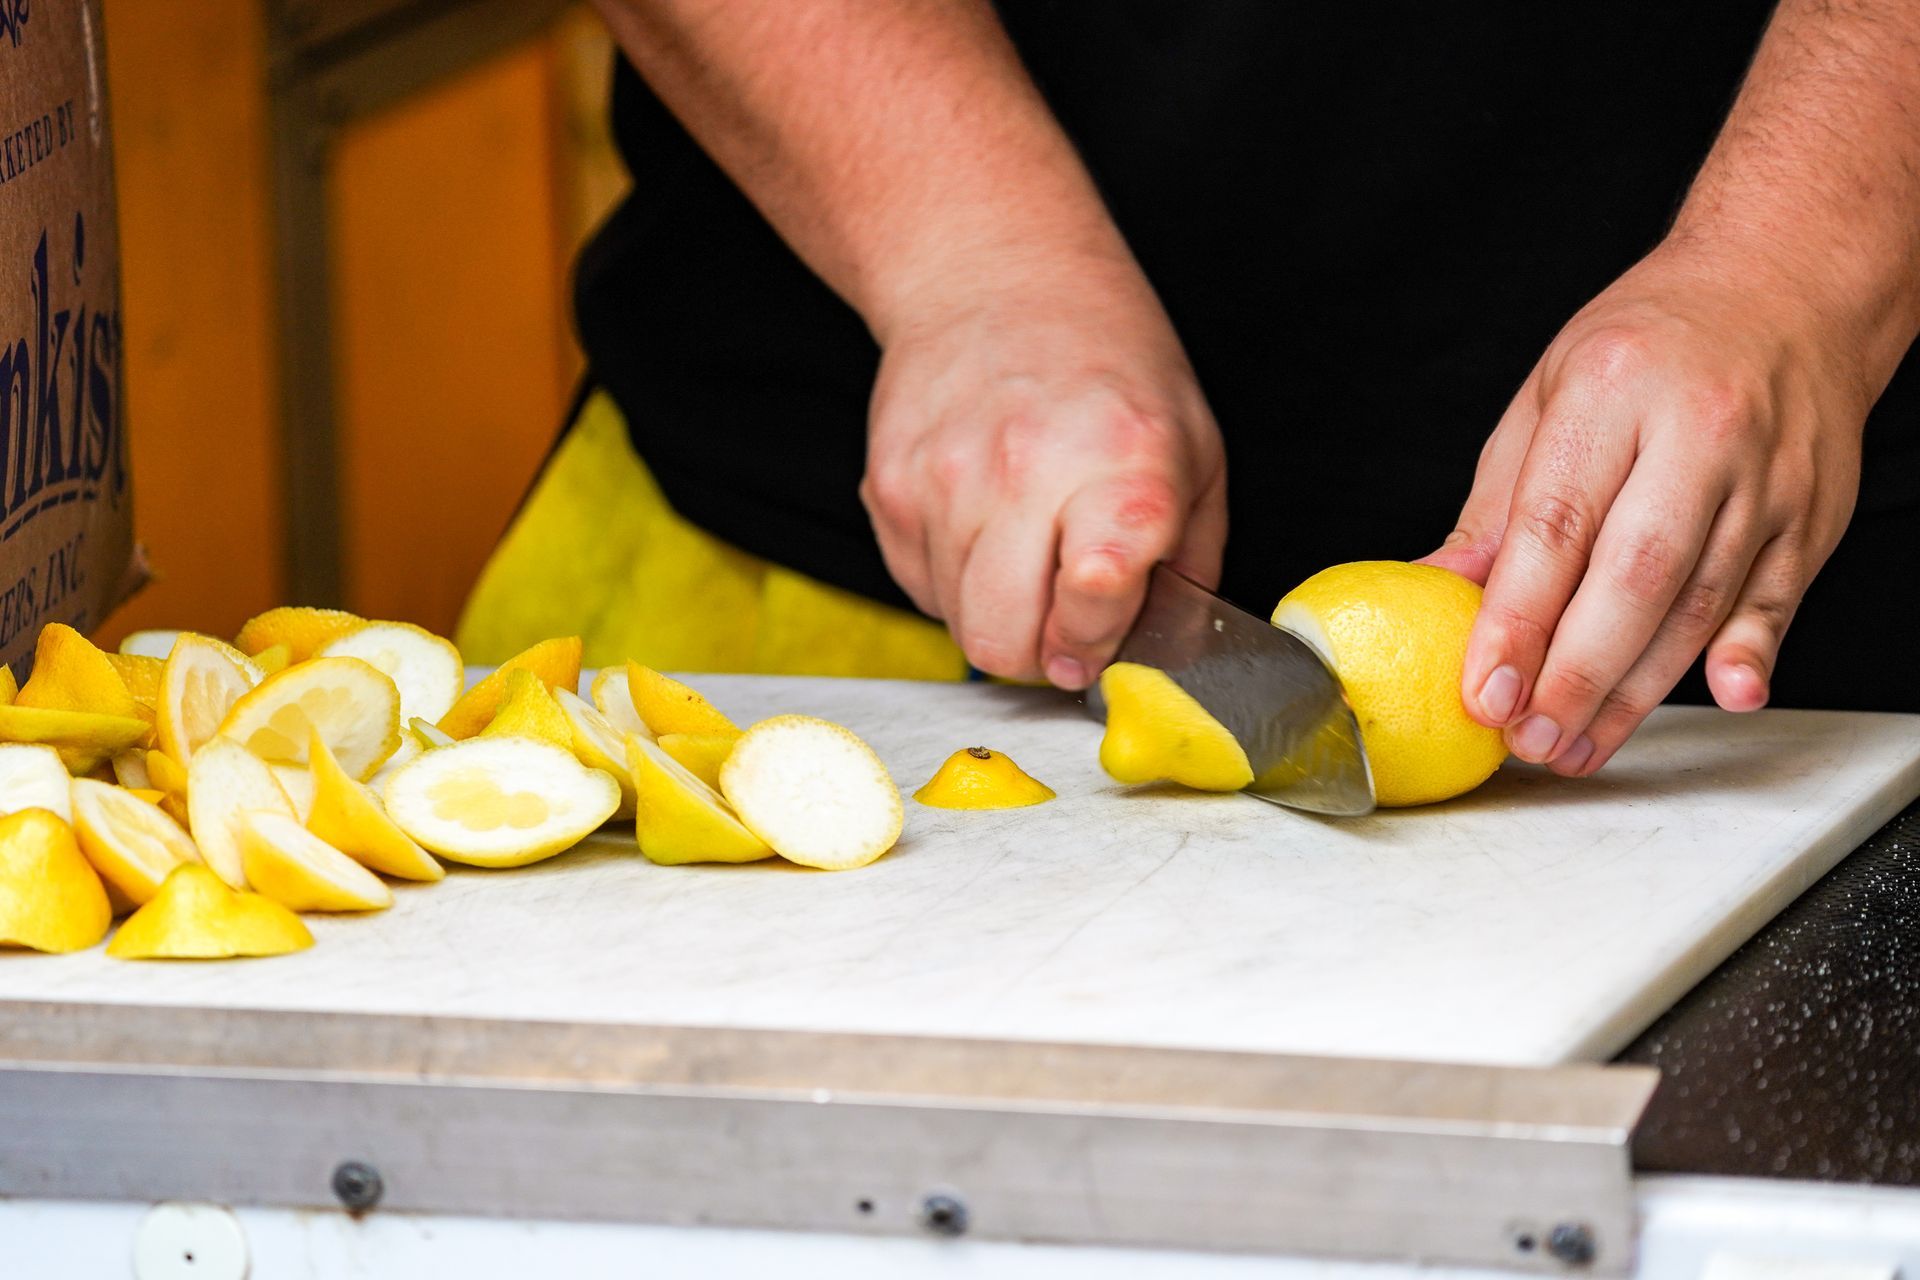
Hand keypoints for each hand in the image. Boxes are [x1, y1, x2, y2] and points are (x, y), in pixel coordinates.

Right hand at [861, 255, 1226, 687]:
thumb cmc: (1107, 362)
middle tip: (1062, 619)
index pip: (1095, 597)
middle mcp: (1024, 471)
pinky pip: (919, 588)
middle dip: (1040, 653)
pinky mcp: (888, 486)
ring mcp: (944, 481)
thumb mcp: (1195, 448)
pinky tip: (983, 522)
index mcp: (1120, 464)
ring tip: (1025, 548)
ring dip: (997, 611)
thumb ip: (1188, 562)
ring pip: (958, 625)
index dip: (1097, 640)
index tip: (1100, 635)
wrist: (993, 271)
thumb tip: (1162, 653)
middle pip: (1004, 642)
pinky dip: (954, 579)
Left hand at [1420, 240, 1872, 776]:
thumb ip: (1498, 503)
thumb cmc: (1648, 342)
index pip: (1554, 527)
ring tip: (1577, 748)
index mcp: (1611, 392)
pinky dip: (1749, 654)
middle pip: (1633, 578)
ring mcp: (1765, 478)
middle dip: (1575, 675)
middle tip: (1528, 742)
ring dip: (1636, 691)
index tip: (1483, 692)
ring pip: (1699, 604)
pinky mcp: (1810, 514)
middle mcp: (1697, 433)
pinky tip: (1722, 698)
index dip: (1515, 622)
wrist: (1785, 284)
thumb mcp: (1549, 393)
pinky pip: (1775, 598)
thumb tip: (1435, 587)